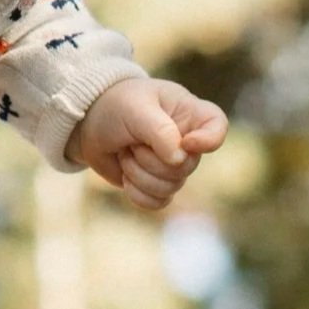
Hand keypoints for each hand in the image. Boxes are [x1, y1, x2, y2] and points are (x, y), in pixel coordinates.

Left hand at [68, 76, 226, 210]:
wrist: (90, 125)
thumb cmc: (117, 106)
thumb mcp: (135, 109)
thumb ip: (160, 131)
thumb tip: (178, 160)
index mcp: (190, 113)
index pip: (217, 126)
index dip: (209, 140)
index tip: (186, 142)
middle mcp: (187, 142)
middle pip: (186, 167)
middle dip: (151, 158)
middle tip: (132, 141)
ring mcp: (174, 166)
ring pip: (170, 187)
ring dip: (139, 173)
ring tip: (126, 153)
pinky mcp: (158, 185)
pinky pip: (158, 202)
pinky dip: (136, 192)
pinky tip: (126, 175)